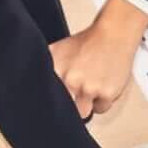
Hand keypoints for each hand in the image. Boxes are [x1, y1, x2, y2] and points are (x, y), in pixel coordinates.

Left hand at [48, 0, 147, 119]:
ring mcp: (88, 88)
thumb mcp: (57, 51)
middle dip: (69, 106)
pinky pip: (101, 108)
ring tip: (89, 90)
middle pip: (64, 109)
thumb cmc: (87, 43)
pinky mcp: (106, 94)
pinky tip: (102, 87)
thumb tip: (34, 82)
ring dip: (86, 105)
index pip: (47, 96)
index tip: (56, 99)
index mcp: (55, 69)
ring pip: (83, 112)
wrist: (113, 35)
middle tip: (74, 96)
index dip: (52, 100)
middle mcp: (70, 80)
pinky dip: (102, 101)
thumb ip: (47, 68)